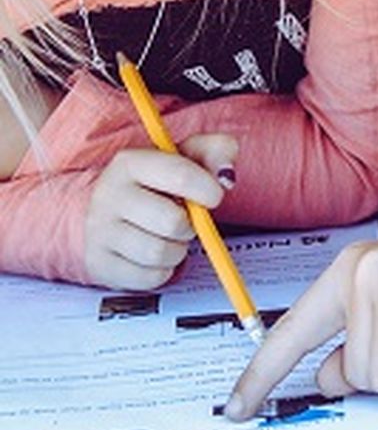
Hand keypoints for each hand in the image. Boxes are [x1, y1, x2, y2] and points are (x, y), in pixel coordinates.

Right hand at [83, 133, 237, 289]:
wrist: (114, 206)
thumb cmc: (160, 180)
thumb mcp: (190, 154)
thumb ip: (218, 151)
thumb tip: (225, 179)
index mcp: (130, 162)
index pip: (179, 175)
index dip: (207, 189)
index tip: (215, 196)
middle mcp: (107, 195)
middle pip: (171, 221)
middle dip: (190, 225)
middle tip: (187, 221)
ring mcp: (99, 231)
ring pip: (159, 253)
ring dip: (178, 250)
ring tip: (171, 237)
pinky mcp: (100, 264)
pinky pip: (149, 277)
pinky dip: (164, 270)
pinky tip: (158, 255)